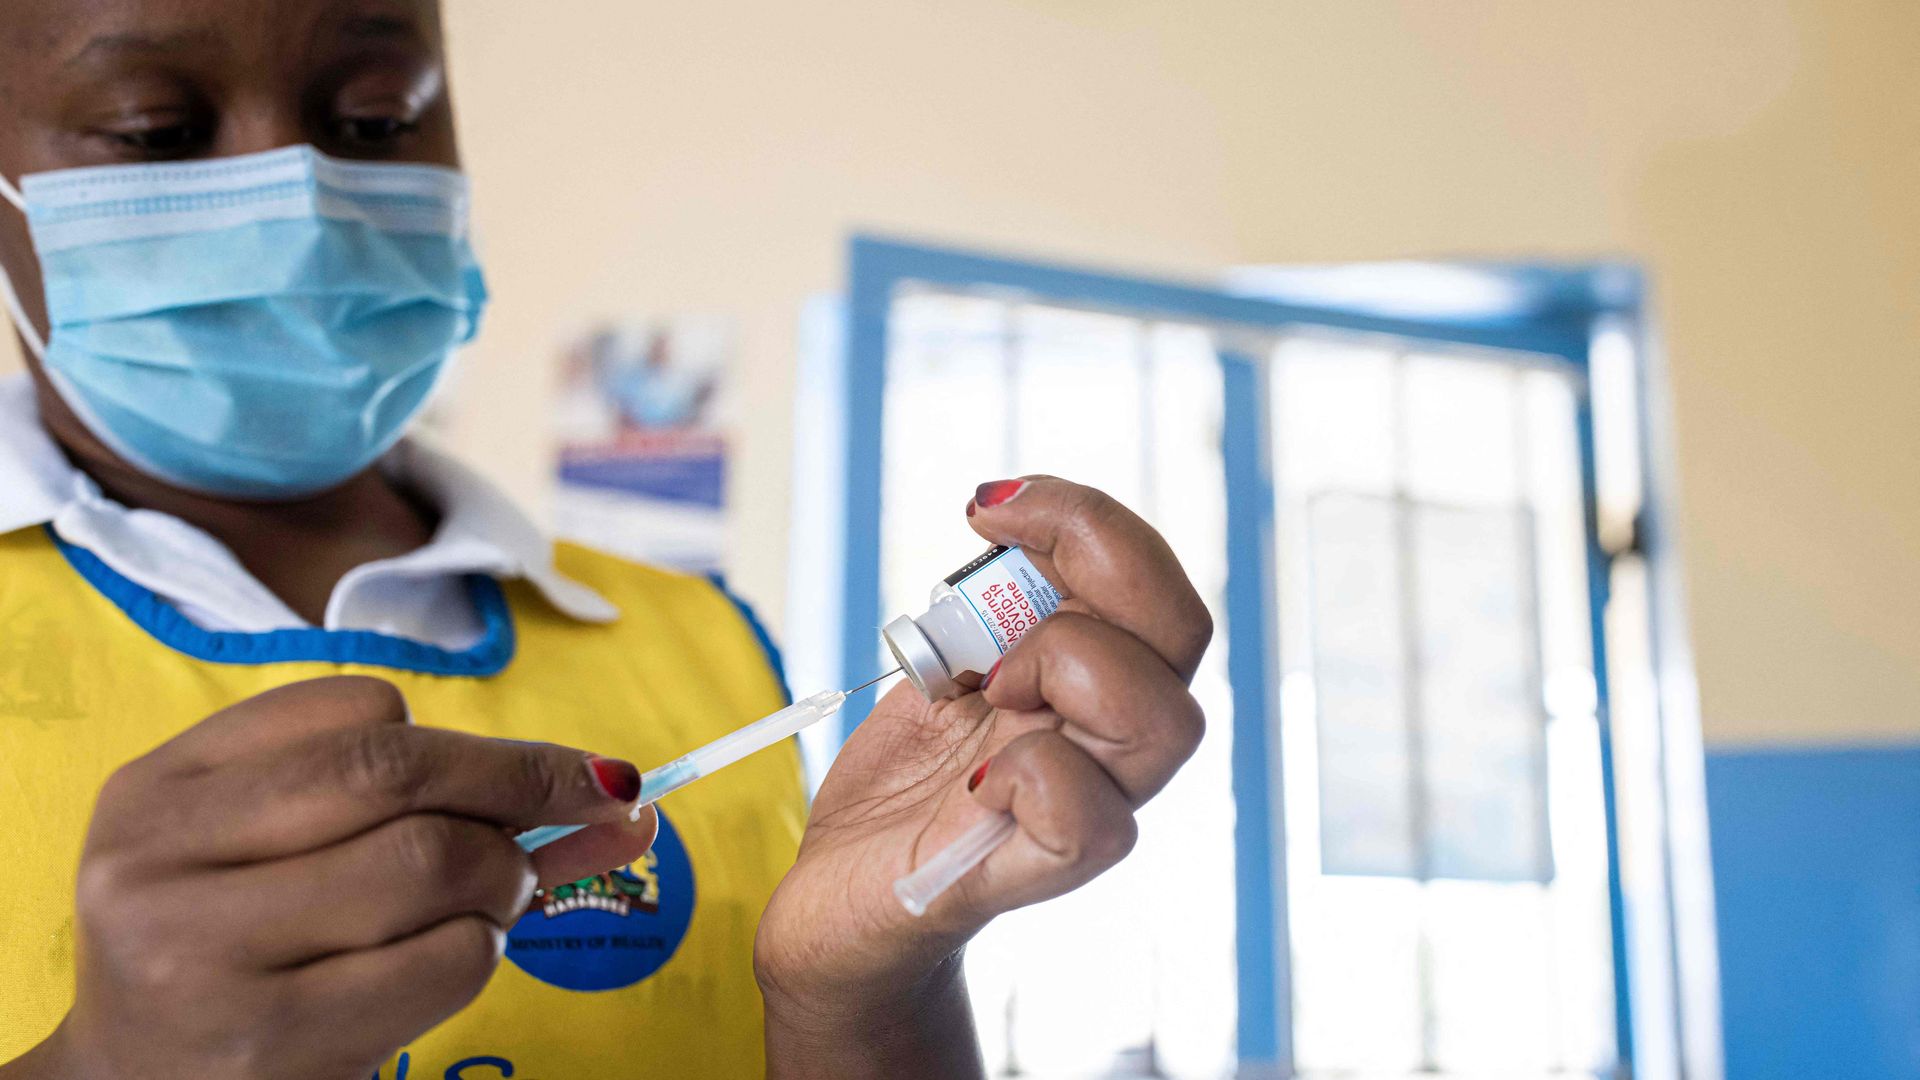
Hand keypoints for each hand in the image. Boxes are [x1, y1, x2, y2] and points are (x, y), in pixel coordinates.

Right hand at [14, 676, 655, 1079]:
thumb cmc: (246, 953)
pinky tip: (441, 968)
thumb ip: (442, 800)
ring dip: (501, 884)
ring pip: (430, 861)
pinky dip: (480, 954)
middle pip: (396, 773)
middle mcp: (159, 861)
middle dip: (520, 791)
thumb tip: (624, 792)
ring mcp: (202, 955)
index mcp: (160, 788)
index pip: (364, 712)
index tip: (564, 774)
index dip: (488, 743)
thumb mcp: (296, 852)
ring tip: (482, 909)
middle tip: (579, 822)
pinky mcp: (269, 1043)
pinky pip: (446, 961)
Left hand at [755, 477, 1210, 1076]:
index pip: (1148, 583)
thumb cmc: (896, 787)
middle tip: (991, 589)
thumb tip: (1003, 539)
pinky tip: (975, 778)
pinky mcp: (1027, 872)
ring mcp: (1080, 807)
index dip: (1088, 519)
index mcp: (1088, 680)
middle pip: (1184, 632)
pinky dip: (1035, 778)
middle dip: (1098, 564)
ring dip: (1068, 667)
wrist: (837, 899)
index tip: (987, 507)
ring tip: (988, 686)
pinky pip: (1096, 825)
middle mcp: (1105, 739)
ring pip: (1168, 723)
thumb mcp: (937, 671)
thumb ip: (987, 613)